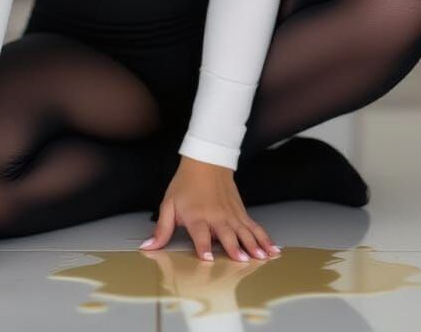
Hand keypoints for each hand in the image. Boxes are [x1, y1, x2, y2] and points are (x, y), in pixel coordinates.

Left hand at [140, 156, 279, 262]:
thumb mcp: (169, 205)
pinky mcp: (241, 213)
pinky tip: (272, 248)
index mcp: (197, 216)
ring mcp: (231, 215)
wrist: (206, 161)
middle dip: (234, 247)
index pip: (200, 233)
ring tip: (262, 256)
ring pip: (245, 231)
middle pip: (226, 233)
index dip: (203, 246)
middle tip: (242, 259)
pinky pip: (254, 227)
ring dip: (253, 245)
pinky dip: (264, 237)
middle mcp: (216, 217)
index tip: (207, 258)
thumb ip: (162, 229)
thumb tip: (149, 246)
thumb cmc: (186, 184)